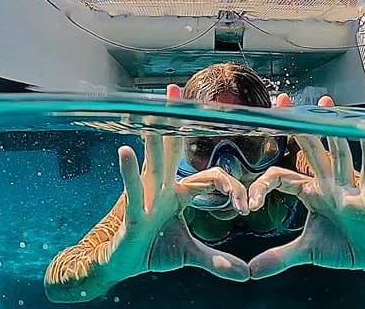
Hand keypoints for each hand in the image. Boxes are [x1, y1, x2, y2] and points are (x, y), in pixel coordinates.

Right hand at [44, 85, 249, 301]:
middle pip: (173, 149)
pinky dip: (129, 171)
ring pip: (153, 162)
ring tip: (154, 111)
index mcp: (179, 192)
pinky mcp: (133, 212)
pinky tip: (125, 151)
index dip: (232, 190)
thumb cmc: (151, 250)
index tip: (245, 206)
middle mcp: (162, 187)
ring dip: (154, 136)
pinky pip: (133, 189)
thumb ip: (218, 261)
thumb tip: (245, 275)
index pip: (211, 179)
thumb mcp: (190, 255)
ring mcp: (146, 196)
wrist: (119, 266)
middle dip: (175, 118)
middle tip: (176, 89)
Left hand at [247, 96, 364, 278]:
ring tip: (325, 104)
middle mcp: (328, 184)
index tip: (250, 206)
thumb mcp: (306, 252)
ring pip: (337, 154)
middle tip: (283, 101)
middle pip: (309, 150)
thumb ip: (279, 258)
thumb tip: (251, 273)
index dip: (263, 187)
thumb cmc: (343, 247)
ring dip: (331, 130)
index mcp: (310, 193)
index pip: (281, 178)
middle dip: (297, 126)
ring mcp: (348, 189)